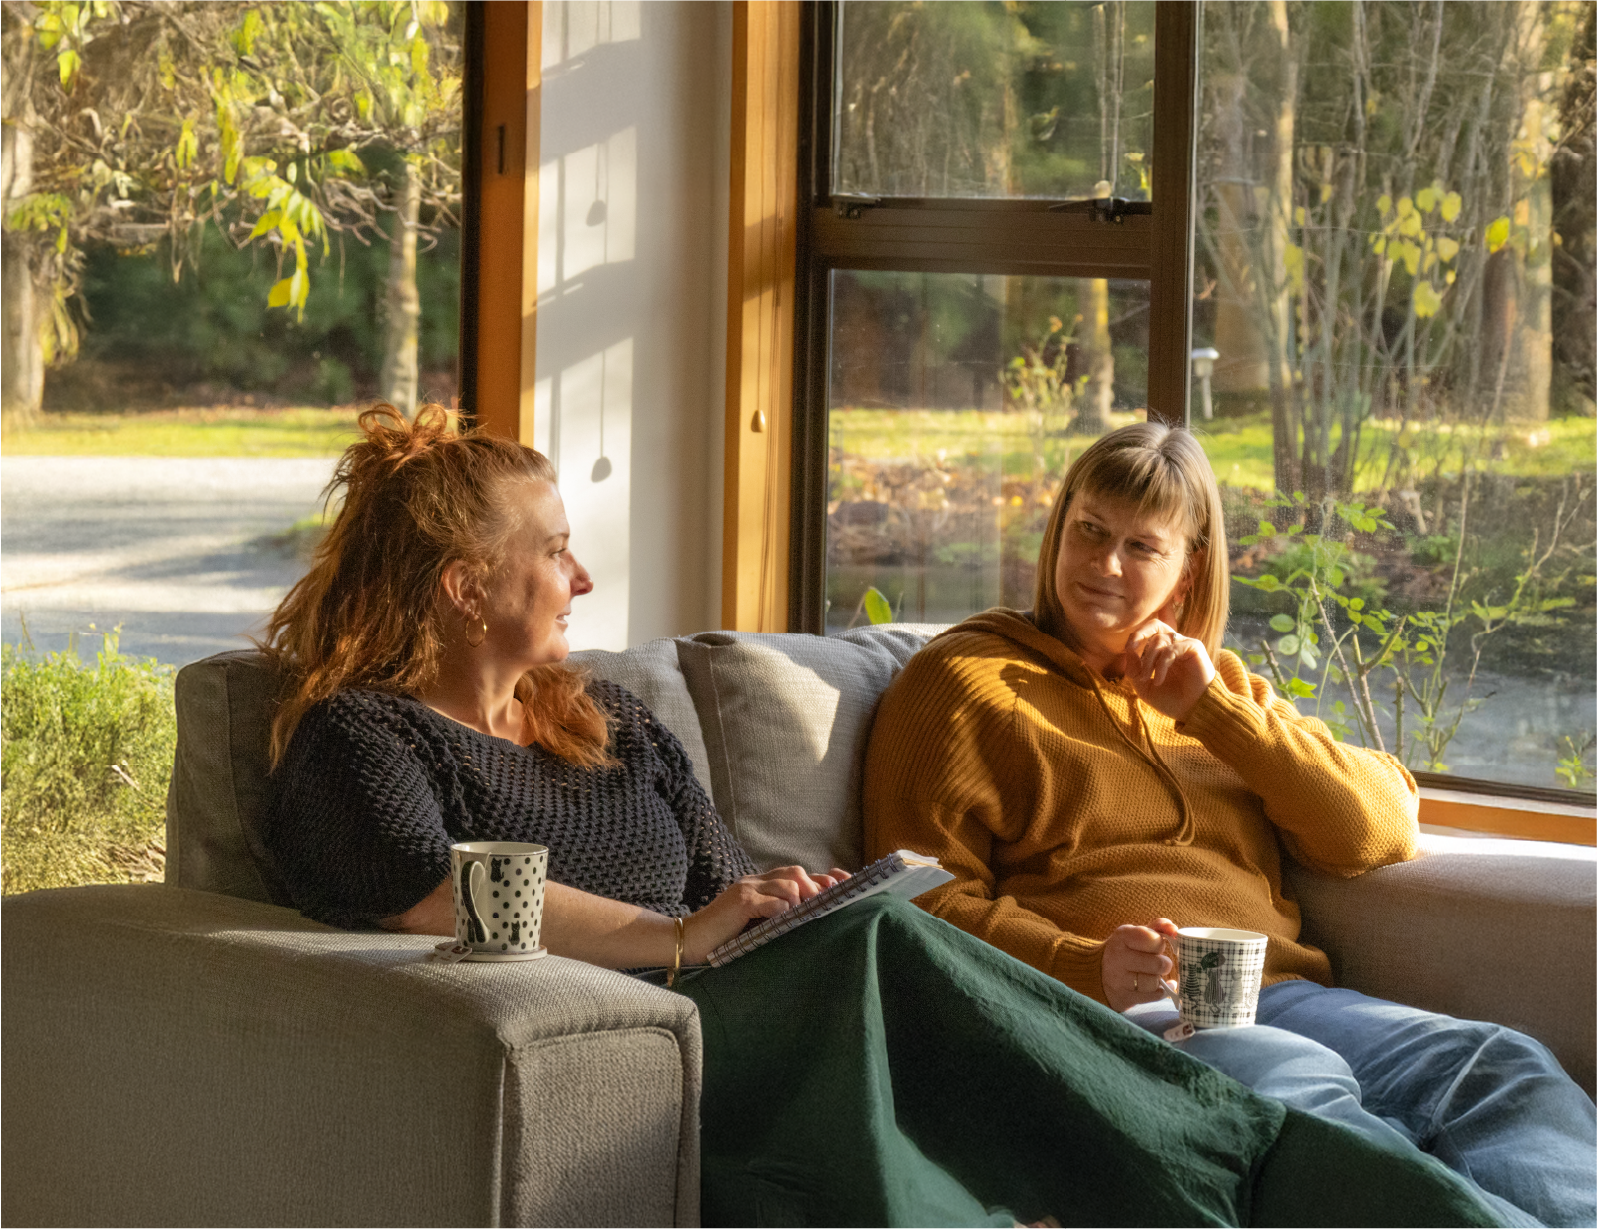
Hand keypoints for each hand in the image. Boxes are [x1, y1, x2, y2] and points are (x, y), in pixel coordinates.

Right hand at [682, 866, 849, 962]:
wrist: (689, 940)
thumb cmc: (723, 936)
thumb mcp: (754, 923)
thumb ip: (775, 915)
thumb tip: (805, 917)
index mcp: (760, 886)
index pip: (796, 874)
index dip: (821, 877)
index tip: (843, 882)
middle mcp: (754, 882)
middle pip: (794, 872)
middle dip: (816, 885)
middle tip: (829, 899)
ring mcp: (746, 890)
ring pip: (785, 882)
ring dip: (801, 896)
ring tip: (806, 910)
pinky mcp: (740, 903)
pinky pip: (768, 901)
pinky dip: (781, 907)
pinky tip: (785, 916)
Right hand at [1102, 918, 1178, 1011]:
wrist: (1099, 973)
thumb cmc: (1126, 951)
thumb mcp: (1136, 934)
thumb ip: (1157, 927)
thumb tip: (1173, 929)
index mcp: (1122, 936)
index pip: (1154, 940)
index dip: (1160, 944)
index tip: (1154, 945)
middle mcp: (1118, 957)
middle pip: (1158, 964)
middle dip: (1163, 964)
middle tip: (1159, 963)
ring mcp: (1119, 979)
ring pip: (1154, 982)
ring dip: (1158, 979)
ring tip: (1152, 975)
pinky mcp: (1123, 997)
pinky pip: (1153, 996)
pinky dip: (1161, 992)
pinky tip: (1159, 987)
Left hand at [1123, 619, 1215, 721]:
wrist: (1193, 711)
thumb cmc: (1171, 700)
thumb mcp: (1144, 687)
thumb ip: (1133, 670)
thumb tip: (1128, 651)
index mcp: (1163, 650)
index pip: (1148, 633)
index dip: (1135, 638)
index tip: (1127, 651)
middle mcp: (1174, 644)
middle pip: (1155, 624)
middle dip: (1139, 634)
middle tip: (1130, 648)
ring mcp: (1185, 645)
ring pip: (1159, 640)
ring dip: (1148, 660)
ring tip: (1147, 679)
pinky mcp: (1195, 648)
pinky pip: (1171, 649)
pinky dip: (1161, 665)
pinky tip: (1159, 680)